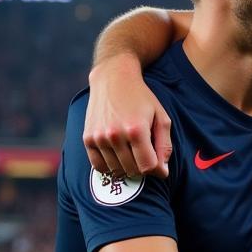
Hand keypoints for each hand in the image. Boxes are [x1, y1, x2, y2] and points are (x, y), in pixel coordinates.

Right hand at [84, 56, 171, 178]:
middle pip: (133, 170)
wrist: (113, 80)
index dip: (158, 171)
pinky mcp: (87, 138)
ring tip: (133, 153)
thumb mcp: (161, 117)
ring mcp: (98, 137)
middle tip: (147, 156)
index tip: (161, 168)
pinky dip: (110, 167)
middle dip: (144, 168)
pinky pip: (99, 166)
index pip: (148, 166)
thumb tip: (162, 171)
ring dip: (128, 168)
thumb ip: (164, 145)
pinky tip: (119, 158)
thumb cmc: (142, 99)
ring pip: (116, 170)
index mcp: (136, 130)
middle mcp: (115, 135)